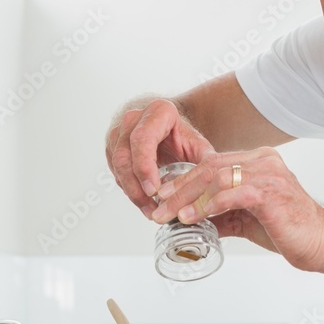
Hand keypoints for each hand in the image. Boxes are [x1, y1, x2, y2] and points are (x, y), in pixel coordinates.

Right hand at [106, 98, 214, 217]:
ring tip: (150, 211)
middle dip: (136, 186)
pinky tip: (143, 202)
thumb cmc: (185, 139)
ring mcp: (120, 132)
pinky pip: (116, 172)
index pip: (142, 139)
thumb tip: (210, 187)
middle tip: (152, 208)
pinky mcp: (113, 147)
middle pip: (125, 155)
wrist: (172, 132)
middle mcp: (134, 118)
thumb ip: (206, 164)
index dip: (145, 167)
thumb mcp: (200, 148)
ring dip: (132, 192)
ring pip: (117, 166)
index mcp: (158, 112)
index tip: (154, 190)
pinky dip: (128, 190)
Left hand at [151, 146, 323, 270]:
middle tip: (158, 205)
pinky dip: (208, 205)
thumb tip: (193, 222)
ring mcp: (269, 174)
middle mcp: (264, 162)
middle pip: (210, 166)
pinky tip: (192, 216)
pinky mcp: (271, 192)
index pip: (212, 163)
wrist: (323, 244)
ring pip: (216, 177)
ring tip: (169, 214)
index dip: (184, 179)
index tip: (163, 195)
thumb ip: (223, 215)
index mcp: (259, 162)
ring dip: (188, 197)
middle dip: (179, 188)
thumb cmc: (292, 231)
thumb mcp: (248, 220)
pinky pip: (232, 193)